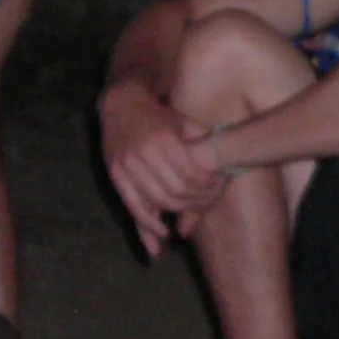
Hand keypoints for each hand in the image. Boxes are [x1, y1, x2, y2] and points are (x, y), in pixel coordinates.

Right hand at [97, 81, 230, 255]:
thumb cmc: (158, 116)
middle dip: (192, 202)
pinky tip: (162, 233)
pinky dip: (148, 224)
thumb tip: (223, 163)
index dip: (204, 185)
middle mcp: (144, 154)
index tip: (215, 188)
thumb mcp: (181, 122)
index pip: (189, 173)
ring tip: (187, 220)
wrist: (121, 105)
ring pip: (155, 201)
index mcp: (163, 140)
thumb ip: (201, 141)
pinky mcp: (116, 176)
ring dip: (172, 214)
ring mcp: (127, 166)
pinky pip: (133, 206)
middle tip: (202, 206)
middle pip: (174, 191)